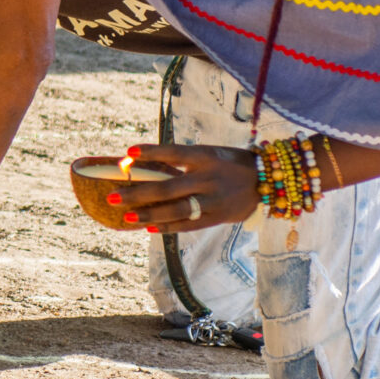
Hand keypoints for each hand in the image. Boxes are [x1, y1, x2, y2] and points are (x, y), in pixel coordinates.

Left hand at [108, 143, 258, 233]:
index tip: (128, 152)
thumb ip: (183, 163)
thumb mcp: (210, 155)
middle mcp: (208, 178)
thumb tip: (144, 168)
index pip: (174, 153)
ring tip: (127, 216)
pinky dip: (168, 226)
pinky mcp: (217, 217)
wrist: (267, 181)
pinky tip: (148, 226)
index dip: (152, 152)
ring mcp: (213, 200)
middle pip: (168, 186)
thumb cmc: (230, 164)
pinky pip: (188, 224)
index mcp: (206, 157)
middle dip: (138, 192)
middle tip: (112, 196)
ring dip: (149, 213)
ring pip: (176, 209)